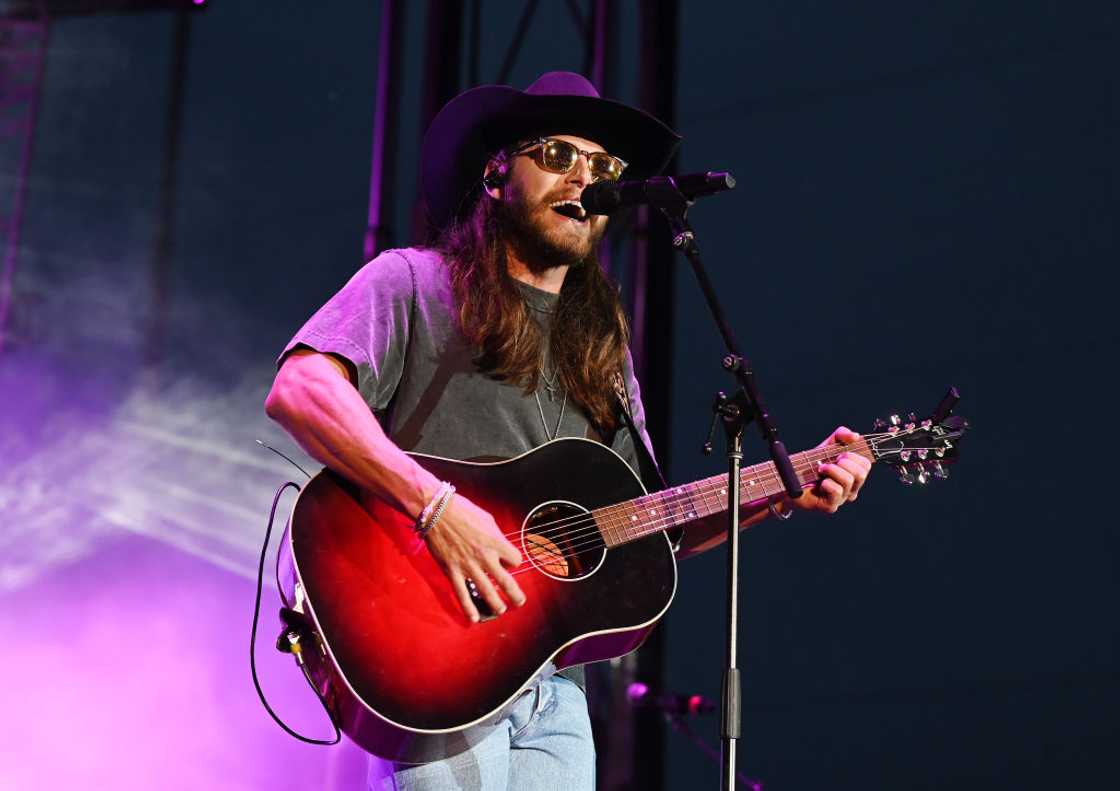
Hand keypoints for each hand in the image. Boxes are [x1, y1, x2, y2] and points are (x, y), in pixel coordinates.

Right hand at [423, 493, 525, 622]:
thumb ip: (496, 536)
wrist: (437, 511)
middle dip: (515, 594)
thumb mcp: (487, 519)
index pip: (515, 560)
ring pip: (486, 592)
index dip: (513, 562)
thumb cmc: (463, 511)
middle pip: (506, 582)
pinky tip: (474, 617)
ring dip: (496, 604)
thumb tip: (500, 546)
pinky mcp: (452, 571)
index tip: (508, 562)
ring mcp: (468, 566)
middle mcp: (485, 556)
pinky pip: (462, 594)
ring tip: (501, 610)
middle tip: (520, 602)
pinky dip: (468, 608)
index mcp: (496, 542)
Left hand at [791, 426, 871, 514]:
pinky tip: (819, 483)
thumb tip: (855, 436)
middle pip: (861, 473)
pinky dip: (826, 482)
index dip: (853, 455)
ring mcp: (842, 499)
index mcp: (854, 475)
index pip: (865, 464)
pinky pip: (836, 490)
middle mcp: (851, 489)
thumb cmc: (812, 464)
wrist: (790, 480)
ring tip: (820, 469)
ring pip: (848, 480)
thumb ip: (841, 436)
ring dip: (831, 470)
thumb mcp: (827, 446)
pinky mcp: (831, 506)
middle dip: (843, 462)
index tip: (838, 455)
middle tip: (828, 462)